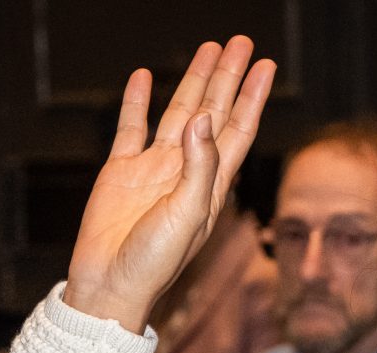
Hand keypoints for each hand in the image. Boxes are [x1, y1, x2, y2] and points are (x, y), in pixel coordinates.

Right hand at [65, 38, 275, 332]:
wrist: (110, 285)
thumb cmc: (155, 262)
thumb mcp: (187, 215)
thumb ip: (198, 166)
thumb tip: (203, 118)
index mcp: (211, 185)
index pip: (238, 130)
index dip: (253, 98)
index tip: (266, 67)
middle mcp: (187, 171)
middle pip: (214, 112)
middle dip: (229, 78)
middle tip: (242, 43)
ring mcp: (154, 168)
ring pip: (178, 113)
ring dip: (193, 82)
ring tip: (208, 50)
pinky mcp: (121, 171)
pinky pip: (131, 128)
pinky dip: (136, 102)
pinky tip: (143, 78)